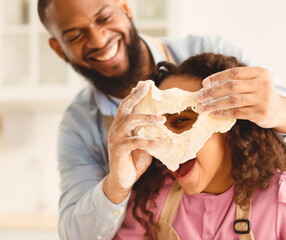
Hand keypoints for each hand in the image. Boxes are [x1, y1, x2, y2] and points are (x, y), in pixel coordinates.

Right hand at [103, 82, 164, 203]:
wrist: (122, 180)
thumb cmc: (134, 159)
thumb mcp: (143, 143)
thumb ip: (148, 132)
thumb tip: (164, 122)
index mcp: (122, 125)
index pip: (127, 105)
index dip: (135, 94)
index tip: (147, 84)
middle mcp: (116, 129)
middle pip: (124, 107)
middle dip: (136, 96)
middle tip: (149, 88)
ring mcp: (116, 139)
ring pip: (129, 121)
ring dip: (146, 118)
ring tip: (162, 120)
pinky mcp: (118, 150)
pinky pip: (135, 141)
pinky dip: (150, 141)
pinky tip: (162, 142)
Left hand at [197, 67, 285, 132]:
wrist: (278, 110)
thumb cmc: (259, 94)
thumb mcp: (253, 83)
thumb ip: (236, 81)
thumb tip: (207, 86)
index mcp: (260, 72)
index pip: (234, 73)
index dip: (217, 77)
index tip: (204, 83)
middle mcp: (263, 84)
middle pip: (232, 86)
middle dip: (212, 92)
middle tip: (199, 97)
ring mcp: (263, 99)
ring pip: (233, 100)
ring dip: (215, 104)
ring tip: (203, 107)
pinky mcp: (260, 113)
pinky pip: (237, 112)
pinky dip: (223, 113)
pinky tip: (214, 113)